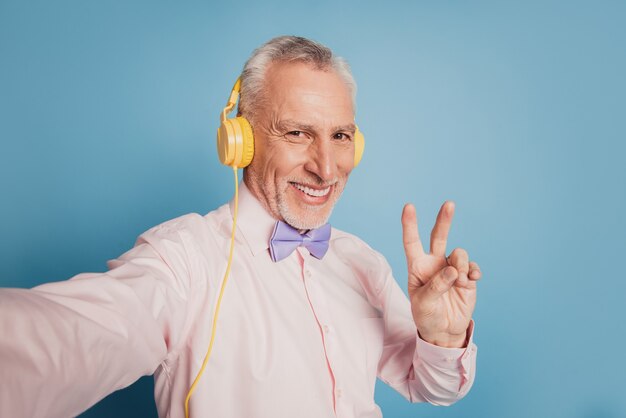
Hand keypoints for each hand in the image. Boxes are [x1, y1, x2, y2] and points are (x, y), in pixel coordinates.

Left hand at [401, 202, 481, 347]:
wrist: (443, 330)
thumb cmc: (426, 315)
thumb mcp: (424, 303)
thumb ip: (436, 286)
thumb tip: (452, 270)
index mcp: (418, 266)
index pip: (412, 242)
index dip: (410, 224)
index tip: (409, 207)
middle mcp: (434, 263)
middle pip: (439, 236)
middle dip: (444, 220)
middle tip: (449, 204)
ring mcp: (451, 268)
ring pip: (459, 253)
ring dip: (461, 266)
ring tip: (459, 283)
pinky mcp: (467, 277)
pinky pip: (473, 266)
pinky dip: (473, 272)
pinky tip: (471, 281)